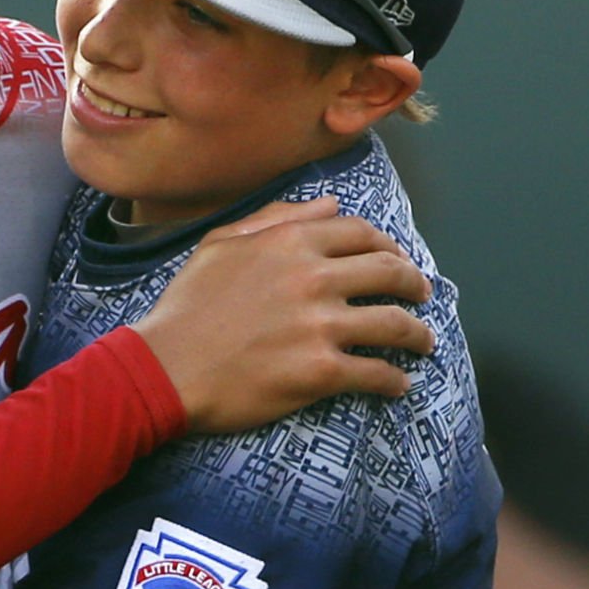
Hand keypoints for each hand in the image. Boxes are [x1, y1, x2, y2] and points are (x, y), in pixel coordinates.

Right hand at [132, 197, 433, 433]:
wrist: (164, 366)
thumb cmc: (185, 306)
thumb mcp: (218, 245)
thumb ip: (274, 219)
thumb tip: (328, 204)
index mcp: (290, 243)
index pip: (361, 233)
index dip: (388, 246)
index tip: (396, 260)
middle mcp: (313, 278)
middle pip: (390, 273)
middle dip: (415, 284)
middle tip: (422, 296)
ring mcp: (320, 326)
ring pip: (396, 324)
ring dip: (419, 334)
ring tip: (424, 343)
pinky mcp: (321, 372)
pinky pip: (377, 373)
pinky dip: (395, 380)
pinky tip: (398, 384)